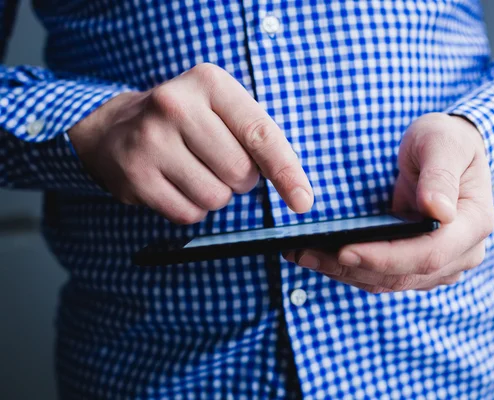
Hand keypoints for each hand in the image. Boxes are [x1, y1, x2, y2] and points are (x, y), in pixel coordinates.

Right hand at [69, 63, 313, 223]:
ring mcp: (150, 142)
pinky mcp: (135, 176)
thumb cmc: (186, 121)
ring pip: (216, 198)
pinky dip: (192, 208)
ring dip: (216, 195)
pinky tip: (176, 184)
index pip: (260, 134)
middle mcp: (175, 106)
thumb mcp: (221, 108)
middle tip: (219, 162)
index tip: (303, 199)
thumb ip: (259, 137)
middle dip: (241, 179)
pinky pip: (189, 214)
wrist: (114, 128)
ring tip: (194, 171)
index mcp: (208, 83)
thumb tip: (298, 190)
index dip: (286, 171)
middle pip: (240, 172)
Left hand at [283, 113, 493, 292]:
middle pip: (403, 275)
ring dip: (343, 272)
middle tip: (305, 253)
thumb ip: (441, 174)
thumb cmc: (447, 140)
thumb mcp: (442, 143)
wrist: (448, 152)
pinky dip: (349, 268)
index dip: (385, 257)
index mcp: (472, 225)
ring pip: (388, 281)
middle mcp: (460, 253)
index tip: (345, 250)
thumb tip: (438, 210)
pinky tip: (318, 255)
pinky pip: (382, 275)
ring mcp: (439, 264)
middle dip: (351, 267)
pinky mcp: (416, 264)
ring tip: (302, 254)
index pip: (428, 254)